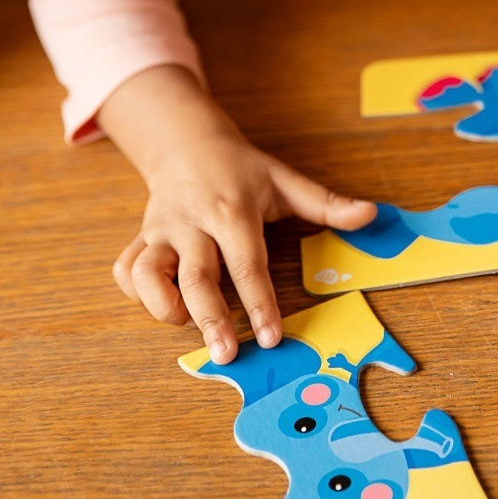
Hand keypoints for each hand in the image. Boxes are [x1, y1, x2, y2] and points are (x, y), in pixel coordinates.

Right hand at [112, 127, 375, 362]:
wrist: (187, 142)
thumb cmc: (241, 170)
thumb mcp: (284, 180)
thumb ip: (327, 202)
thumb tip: (371, 214)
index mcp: (231, 210)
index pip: (246, 262)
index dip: (259, 302)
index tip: (271, 337)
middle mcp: (193, 222)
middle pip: (195, 275)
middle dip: (210, 318)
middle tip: (225, 355)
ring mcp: (161, 231)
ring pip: (148, 272)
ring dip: (162, 305)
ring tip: (185, 327)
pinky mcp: (140, 238)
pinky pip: (126, 269)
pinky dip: (135, 292)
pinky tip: (159, 304)